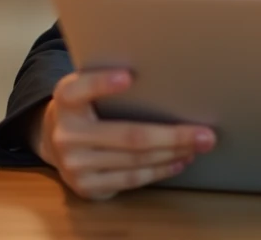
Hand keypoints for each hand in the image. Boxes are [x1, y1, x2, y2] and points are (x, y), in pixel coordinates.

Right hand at [33, 69, 216, 200]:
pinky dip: (160, 170)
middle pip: (128, 136)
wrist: (54, 140)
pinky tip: (179, 161)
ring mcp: (75, 164)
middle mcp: (67, 133)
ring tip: (198, 146)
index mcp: (65, 99)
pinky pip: (131, 179)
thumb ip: (105, 80)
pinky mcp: (86, 186)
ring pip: (135, 160)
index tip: (129, 76)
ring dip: (173, 153)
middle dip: (173, 135)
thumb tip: (162, 73)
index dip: (102, 83)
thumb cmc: (86, 105)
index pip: (80, 89)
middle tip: (205, 133)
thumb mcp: (86, 87)